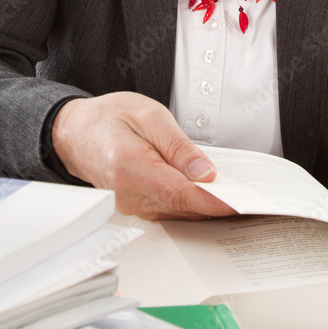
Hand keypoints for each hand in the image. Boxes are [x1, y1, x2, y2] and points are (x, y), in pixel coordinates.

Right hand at [51, 91, 234, 220]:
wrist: (75, 133)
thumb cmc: (108, 118)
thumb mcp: (148, 114)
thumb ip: (177, 145)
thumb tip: (205, 173)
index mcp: (129, 168)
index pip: (179, 193)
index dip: (212, 201)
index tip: (240, 203)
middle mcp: (127, 196)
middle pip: (182, 208)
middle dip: (217, 206)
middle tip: (252, 201)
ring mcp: (129, 207)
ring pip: (177, 214)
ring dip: (206, 208)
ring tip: (238, 198)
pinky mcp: (134, 209)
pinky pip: (168, 212)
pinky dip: (190, 206)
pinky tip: (210, 196)